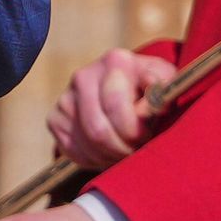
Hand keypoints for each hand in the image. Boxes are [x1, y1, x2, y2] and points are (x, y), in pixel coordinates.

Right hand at [47, 48, 174, 169]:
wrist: (127, 91)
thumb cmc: (151, 90)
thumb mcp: (166, 84)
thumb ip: (161, 90)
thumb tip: (151, 95)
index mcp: (115, 61)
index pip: (116, 106)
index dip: (134, 131)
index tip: (147, 136)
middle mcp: (84, 75)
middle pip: (98, 130)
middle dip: (121, 149)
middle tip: (136, 151)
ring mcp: (66, 97)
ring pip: (86, 144)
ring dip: (109, 157)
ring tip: (125, 152)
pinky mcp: (54, 118)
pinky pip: (71, 151)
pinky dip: (92, 160)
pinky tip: (108, 152)